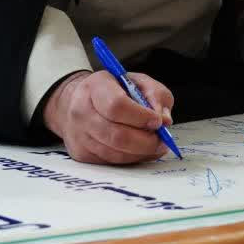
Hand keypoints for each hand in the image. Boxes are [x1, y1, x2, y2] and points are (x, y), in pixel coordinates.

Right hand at [42, 70, 174, 164]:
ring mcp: (79, 135)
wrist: (78, 101)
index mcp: (96, 87)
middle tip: (162, 140)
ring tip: (154, 144)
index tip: (158, 121)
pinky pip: (112, 162)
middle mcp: (82, 111)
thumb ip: (155, 95)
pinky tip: (139, 149)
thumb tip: (165, 120)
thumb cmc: (113, 90)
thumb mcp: (137, 81)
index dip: (141, 117)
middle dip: (145, 141)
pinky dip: (131, 158)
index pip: (117, 106)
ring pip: (116, 153)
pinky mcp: (81, 153)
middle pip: (117, 135)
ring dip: (141, 152)